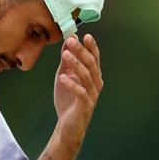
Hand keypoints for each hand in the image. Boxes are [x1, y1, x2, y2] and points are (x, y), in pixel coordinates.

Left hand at [53, 34, 103, 149]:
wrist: (68, 124)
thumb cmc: (68, 99)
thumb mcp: (65, 75)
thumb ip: (67, 60)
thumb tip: (67, 41)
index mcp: (93, 75)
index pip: (94, 57)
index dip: (90, 46)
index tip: (84, 35)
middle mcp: (96, 83)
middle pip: (91, 64)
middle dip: (81, 51)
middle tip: (71, 40)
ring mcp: (92, 95)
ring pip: (86, 76)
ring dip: (75, 64)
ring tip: (65, 55)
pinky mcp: (85, 105)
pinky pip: (80, 93)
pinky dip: (72, 84)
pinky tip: (63, 77)